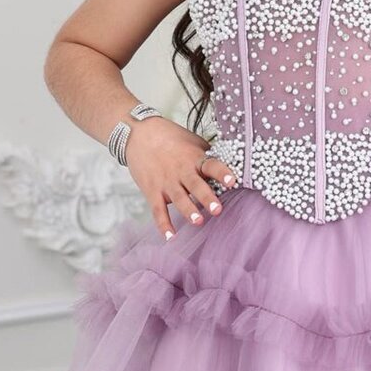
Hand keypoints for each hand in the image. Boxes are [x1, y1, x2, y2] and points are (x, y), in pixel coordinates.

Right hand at [123, 118, 239, 239]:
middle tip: (217, 210)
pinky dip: (163, 224)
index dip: (222, 173)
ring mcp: (166, 182)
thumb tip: (232, 164)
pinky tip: (170, 237)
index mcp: (195, 158)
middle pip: (196, 185)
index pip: (211, 165)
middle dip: (206, 198)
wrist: (138, 134)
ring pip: (178, 198)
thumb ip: (208, 155)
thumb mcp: (193, 141)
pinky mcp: (152, 191)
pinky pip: (158, 210)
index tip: (232, 181)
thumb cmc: (170, 137)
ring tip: (198, 221)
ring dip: (188, 210)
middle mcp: (181, 171)